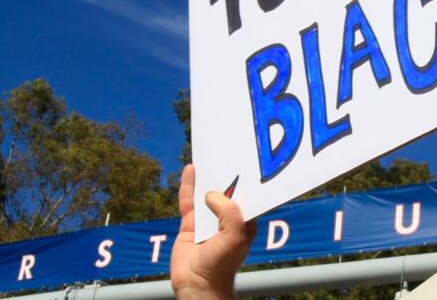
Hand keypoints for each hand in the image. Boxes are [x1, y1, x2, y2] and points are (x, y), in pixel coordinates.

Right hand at [171, 165, 257, 299]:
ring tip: (209, 155)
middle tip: (227, 151)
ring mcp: (208, 222)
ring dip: (208, 177)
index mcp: (244, 222)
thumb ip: (229, 212)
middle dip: (226, 175)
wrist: (198, 285)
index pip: (247, 196)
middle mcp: (227, 220)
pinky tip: (191, 171)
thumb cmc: (222, 264)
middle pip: (225, 191)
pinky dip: (189, 186)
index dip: (246, 180)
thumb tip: (212, 194)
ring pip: (207, 194)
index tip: (246, 161)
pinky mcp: (190, 226)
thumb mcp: (234, 236)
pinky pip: (189, 202)